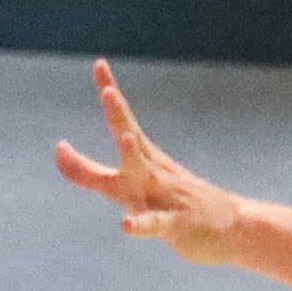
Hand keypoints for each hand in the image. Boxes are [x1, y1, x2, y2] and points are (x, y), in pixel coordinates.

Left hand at [53, 60, 250, 262]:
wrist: (232, 227)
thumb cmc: (174, 204)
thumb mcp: (129, 186)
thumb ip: (90, 173)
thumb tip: (59, 153)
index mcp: (143, 158)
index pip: (123, 122)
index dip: (111, 93)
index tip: (99, 63)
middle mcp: (152, 172)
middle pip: (131, 139)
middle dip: (120, 116)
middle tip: (108, 92)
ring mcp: (164, 196)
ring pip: (145, 174)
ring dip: (135, 156)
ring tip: (126, 138)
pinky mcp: (175, 225)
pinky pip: (155, 224)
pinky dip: (141, 223)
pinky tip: (126, 225)